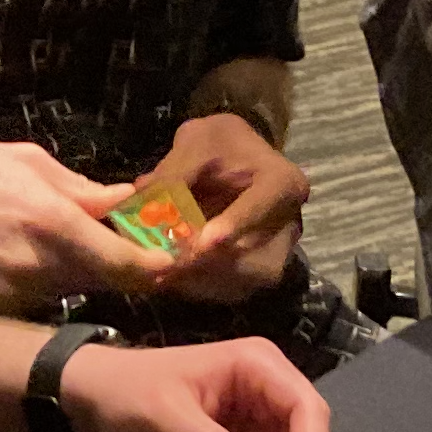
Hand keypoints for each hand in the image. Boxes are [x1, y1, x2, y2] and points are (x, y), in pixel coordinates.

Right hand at [0, 139, 173, 310]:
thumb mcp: (26, 162)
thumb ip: (81, 188)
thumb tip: (122, 201)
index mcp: (58, 226)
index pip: (128, 264)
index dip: (157, 266)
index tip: (171, 258)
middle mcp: (45, 270)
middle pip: (108, 281)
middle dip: (124, 265)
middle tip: (130, 243)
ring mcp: (20, 296)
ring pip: (75, 288)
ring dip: (84, 270)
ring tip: (68, 241)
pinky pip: (39, 296)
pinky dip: (46, 279)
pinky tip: (29, 255)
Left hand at [146, 114, 309, 304]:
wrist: (237, 159)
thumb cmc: (219, 144)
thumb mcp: (198, 141)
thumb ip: (175, 169)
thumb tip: (143, 195)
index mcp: (282, 183)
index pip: (262, 206)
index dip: (234, 224)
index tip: (203, 243)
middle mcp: (288, 223)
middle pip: (256, 258)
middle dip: (209, 266)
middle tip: (167, 268)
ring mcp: (277, 251)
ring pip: (244, 281)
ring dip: (201, 281)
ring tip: (163, 276)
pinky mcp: (260, 270)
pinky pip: (233, 290)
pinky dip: (201, 287)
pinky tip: (172, 280)